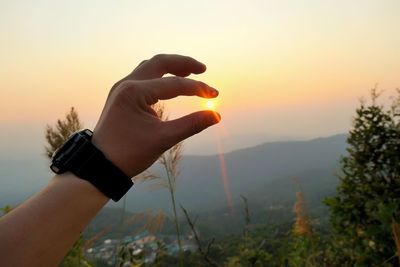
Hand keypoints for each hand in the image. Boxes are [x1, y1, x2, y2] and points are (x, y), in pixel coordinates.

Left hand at [92, 54, 219, 176]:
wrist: (99, 165)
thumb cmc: (129, 153)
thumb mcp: (163, 139)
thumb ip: (192, 125)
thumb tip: (216, 116)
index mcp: (134, 92)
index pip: (174, 84)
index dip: (197, 89)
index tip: (214, 95)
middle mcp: (126, 84)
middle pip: (160, 63)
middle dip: (183, 63)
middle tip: (203, 69)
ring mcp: (121, 88)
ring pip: (150, 67)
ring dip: (170, 67)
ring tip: (190, 73)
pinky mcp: (121, 96)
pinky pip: (143, 77)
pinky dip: (160, 76)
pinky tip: (171, 84)